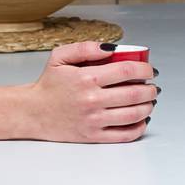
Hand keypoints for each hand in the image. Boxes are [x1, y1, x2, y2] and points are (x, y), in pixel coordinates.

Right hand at [27, 41, 156, 142]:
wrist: (32, 112)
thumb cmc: (48, 85)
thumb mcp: (60, 57)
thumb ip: (86, 48)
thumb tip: (113, 48)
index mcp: (86, 78)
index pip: (127, 71)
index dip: (145, 69)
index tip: (148, 69)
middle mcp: (92, 100)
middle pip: (135, 93)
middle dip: (150, 88)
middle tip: (152, 86)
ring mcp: (94, 120)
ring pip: (134, 114)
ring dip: (148, 106)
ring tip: (149, 100)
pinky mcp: (93, 136)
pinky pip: (125, 134)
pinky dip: (139, 127)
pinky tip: (141, 119)